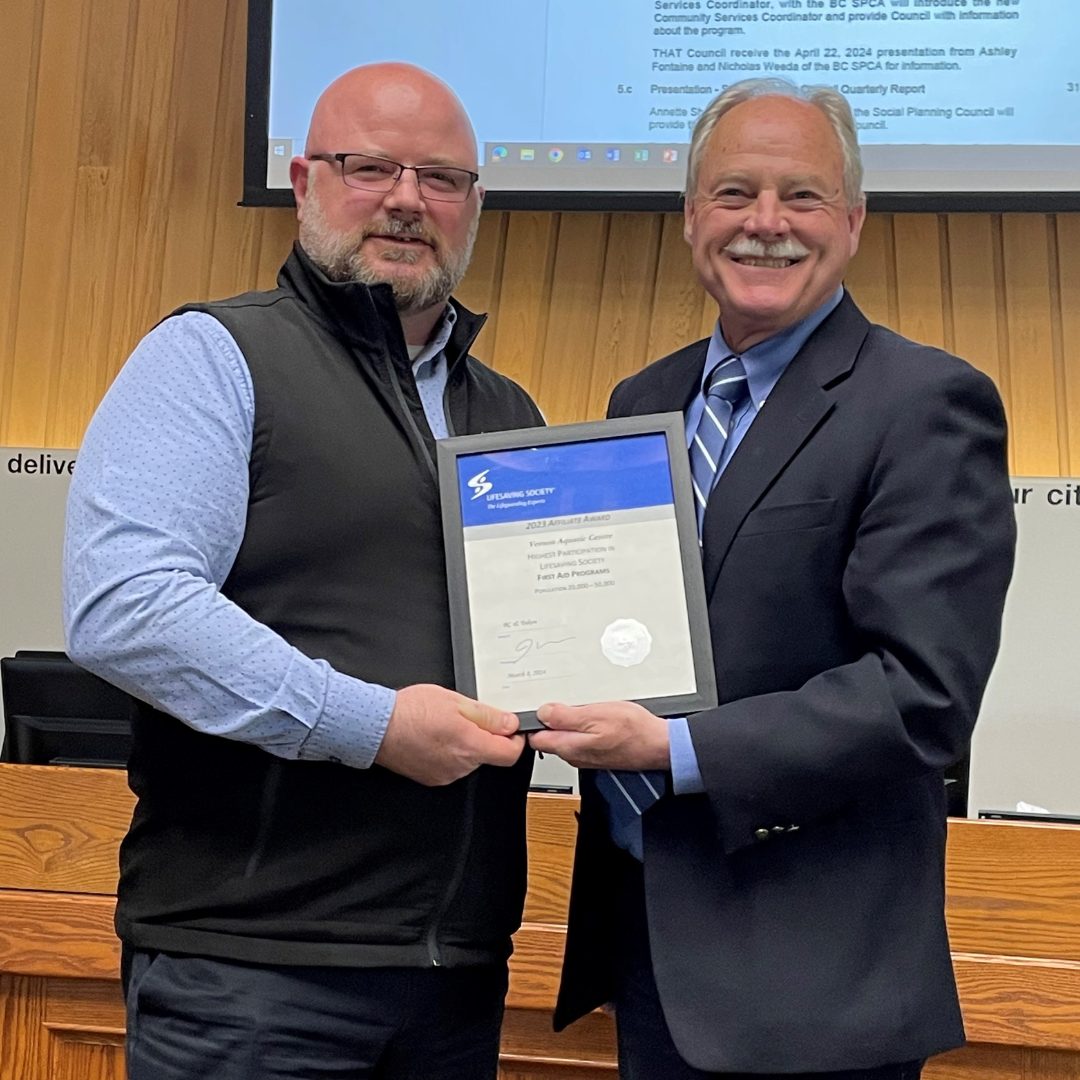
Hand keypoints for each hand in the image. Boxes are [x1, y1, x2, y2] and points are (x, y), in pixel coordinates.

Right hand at [375, 684, 524, 785]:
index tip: (510, 728)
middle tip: (469, 718)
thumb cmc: (410, 711)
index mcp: (471, 747)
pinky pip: (451, 766)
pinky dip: (449, 753)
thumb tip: (509, 724)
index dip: (515, 740)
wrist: (376, 727)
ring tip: (446, 725)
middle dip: (486, 737)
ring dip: (466, 745)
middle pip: (489, 756)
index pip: (510, 754)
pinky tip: (435, 737)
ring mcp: (445, 775)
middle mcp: (460, 767)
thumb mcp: (455, 702)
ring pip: (469, 761)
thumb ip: (487, 715)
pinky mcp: (431, 778)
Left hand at [527, 701, 669, 769]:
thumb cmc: (633, 731)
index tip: (539, 705)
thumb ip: (566, 717)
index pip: (536, 738)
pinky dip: (581, 725)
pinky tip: (592, 715)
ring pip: (564, 736)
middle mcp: (574, 755)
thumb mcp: (596, 715)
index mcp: (569, 746)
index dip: (534, 721)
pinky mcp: (596, 752)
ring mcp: (585, 755)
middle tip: (560, 701)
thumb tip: (543, 712)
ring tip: (579, 706)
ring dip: (566, 721)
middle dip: (549, 719)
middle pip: (548, 737)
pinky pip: (579, 737)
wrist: (659, 746)